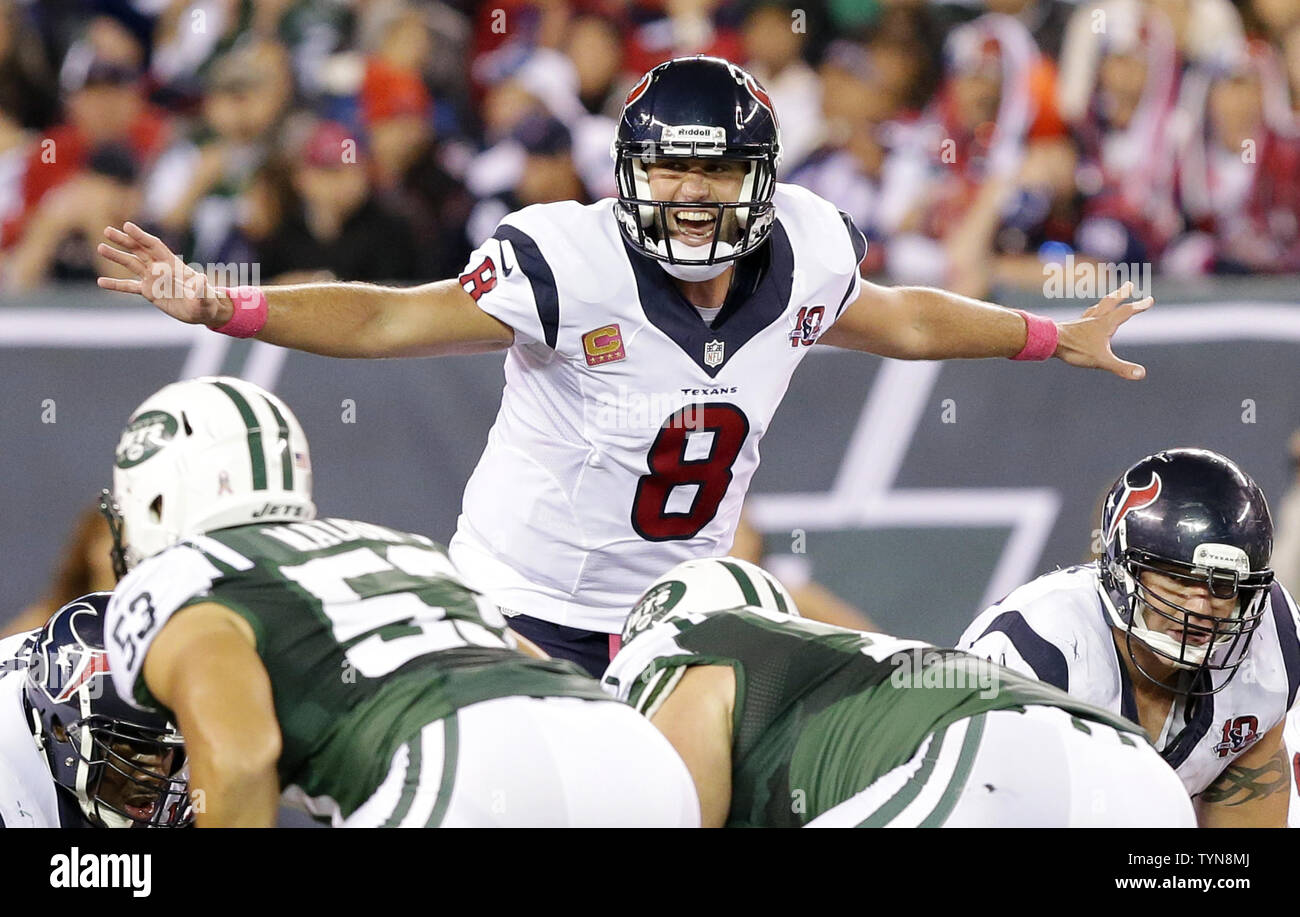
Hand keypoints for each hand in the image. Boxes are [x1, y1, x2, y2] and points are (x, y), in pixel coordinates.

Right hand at [96, 222, 232, 326]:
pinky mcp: (149, 292)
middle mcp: (161, 268)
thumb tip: (200, 279)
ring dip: (116, 256)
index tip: (127, 226)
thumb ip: (201, 289)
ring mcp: (153, 279)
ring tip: (100, 248)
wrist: (204, 311)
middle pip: (139, 250)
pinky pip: (130, 286)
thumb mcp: (205, 297)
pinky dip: (116, 285)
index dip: (141, 236)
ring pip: (132, 264)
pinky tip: (101, 282)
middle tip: (106, 230)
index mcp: (173, 265)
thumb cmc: (208, 302)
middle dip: (124, 240)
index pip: (154, 246)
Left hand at [1054, 281, 1151, 379]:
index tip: (1150, 299)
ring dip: (1107, 301)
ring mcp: (1082, 322)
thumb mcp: (1102, 360)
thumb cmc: (1076, 350)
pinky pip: (1085, 316)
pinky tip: (1087, 316)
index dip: (1139, 306)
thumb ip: (1121, 367)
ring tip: (1110, 297)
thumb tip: (1141, 374)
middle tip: (1130, 285)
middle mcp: (1095, 319)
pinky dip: (1091, 312)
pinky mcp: (1072, 326)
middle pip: (1110, 302)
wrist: (1049, 342)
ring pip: (1097, 307)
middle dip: (1122, 294)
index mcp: (1105, 324)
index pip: (1126, 312)